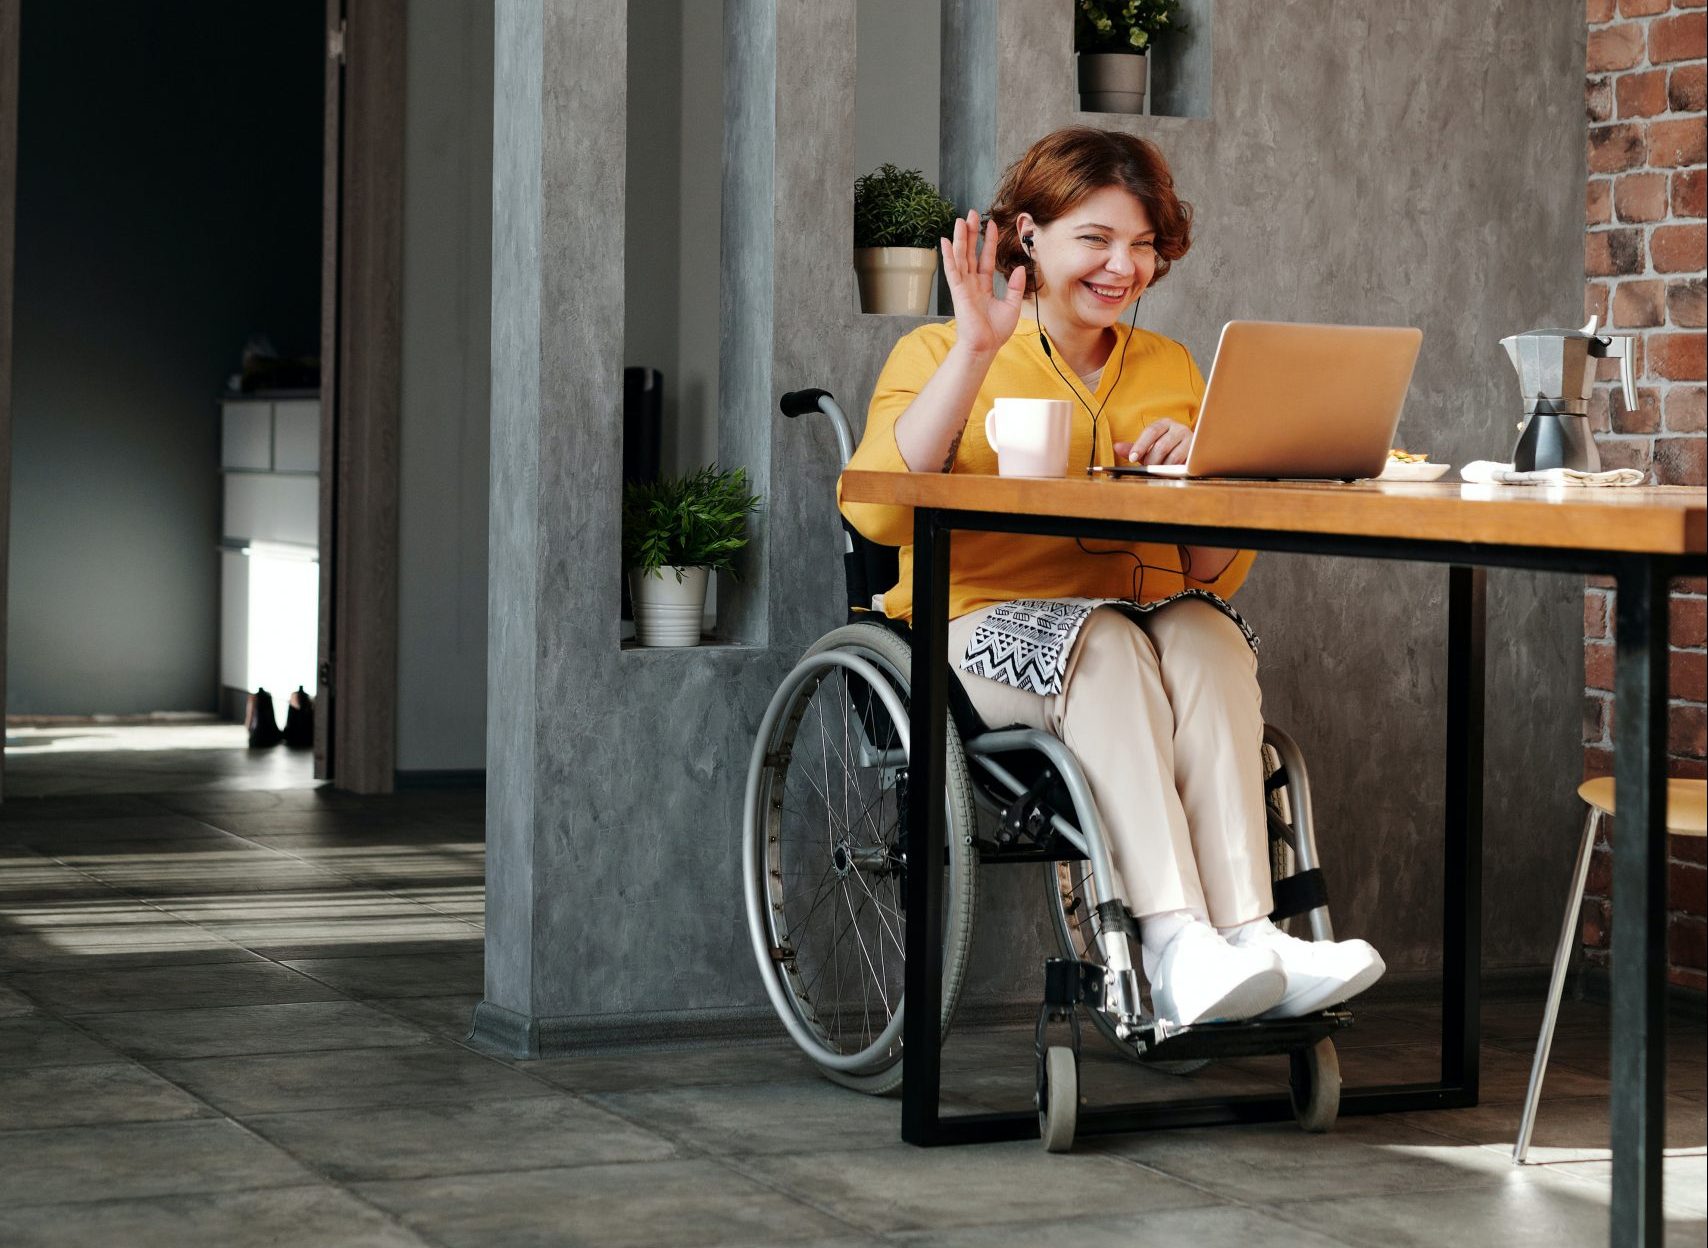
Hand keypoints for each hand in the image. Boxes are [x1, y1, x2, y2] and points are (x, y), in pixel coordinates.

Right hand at [940, 211, 1026, 359]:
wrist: (984, 347)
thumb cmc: (995, 332)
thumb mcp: (1011, 306)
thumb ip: (1014, 287)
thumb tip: (1018, 268)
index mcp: (983, 286)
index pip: (985, 259)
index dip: (988, 242)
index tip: (991, 225)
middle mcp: (971, 284)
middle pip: (970, 253)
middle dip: (971, 233)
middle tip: (971, 213)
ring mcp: (963, 286)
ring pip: (961, 257)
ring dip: (960, 238)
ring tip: (960, 220)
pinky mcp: (958, 291)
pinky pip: (952, 270)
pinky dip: (948, 255)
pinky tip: (945, 241)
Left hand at [1116, 419, 1191, 465]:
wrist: (1190, 451)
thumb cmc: (1166, 448)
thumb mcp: (1148, 447)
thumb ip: (1134, 448)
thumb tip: (1116, 447)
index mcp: (1164, 423)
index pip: (1151, 432)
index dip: (1140, 446)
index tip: (1132, 458)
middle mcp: (1179, 428)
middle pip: (1161, 446)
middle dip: (1152, 461)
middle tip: (1148, 468)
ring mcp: (1190, 439)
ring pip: (1173, 457)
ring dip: (1163, 468)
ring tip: (1159, 470)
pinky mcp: (1197, 453)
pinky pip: (1184, 464)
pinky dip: (1174, 470)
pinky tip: (1170, 472)